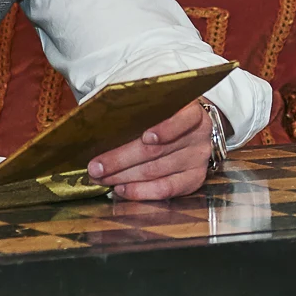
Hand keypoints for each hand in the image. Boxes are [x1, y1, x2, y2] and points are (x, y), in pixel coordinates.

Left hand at [87, 101, 212, 200]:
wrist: (187, 127)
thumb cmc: (163, 113)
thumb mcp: (155, 104)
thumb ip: (136, 111)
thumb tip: (99, 124)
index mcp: (192, 110)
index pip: (183, 119)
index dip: (165, 129)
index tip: (145, 137)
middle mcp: (199, 134)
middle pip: (158, 150)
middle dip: (122, 159)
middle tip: (96, 166)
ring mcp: (198, 158)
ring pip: (156, 171)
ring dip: (124, 177)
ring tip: (101, 177)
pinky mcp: (194, 178)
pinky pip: (166, 189)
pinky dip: (141, 191)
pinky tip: (122, 189)